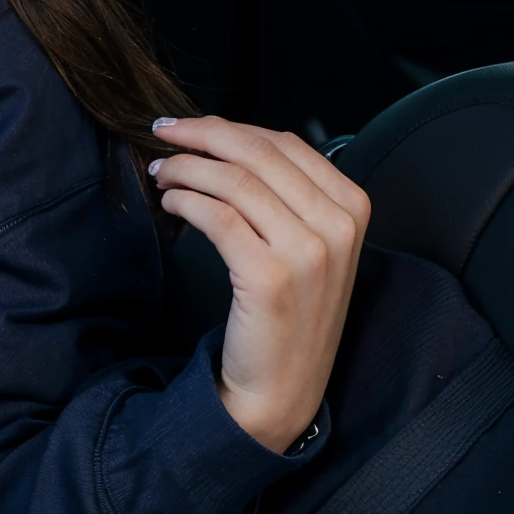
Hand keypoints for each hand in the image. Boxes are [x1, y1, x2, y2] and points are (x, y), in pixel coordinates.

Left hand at [149, 116, 371, 453]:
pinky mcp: (271, 277)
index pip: (284, 142)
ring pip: (234, 180)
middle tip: (162, 134)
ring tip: (162, 173)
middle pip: (257, 152)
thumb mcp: (305, 244)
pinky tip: (171, 203)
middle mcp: (338, 225)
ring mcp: (309, 252)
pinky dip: (186, 201)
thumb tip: (225, 143)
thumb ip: (284, 193)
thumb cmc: (287, 311)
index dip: (228, 126)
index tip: (189, 127)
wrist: (282, 387)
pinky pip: (218, 217)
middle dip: (201, 135)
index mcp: (352, 206)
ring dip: (187, 168)